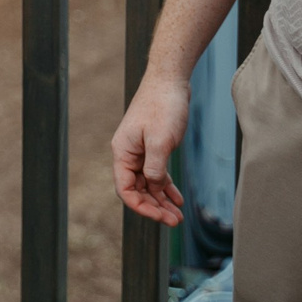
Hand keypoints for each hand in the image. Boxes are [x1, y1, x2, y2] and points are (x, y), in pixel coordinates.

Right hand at [112, 76, 188, 226]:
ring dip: (161, 200)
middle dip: (154, 207)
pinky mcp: (152, 146)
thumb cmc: (163, 106)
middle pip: (137, 190)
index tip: (160, 217)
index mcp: (123, 152)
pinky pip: (156, 173)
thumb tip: (154, 188)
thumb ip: (155, 167)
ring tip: (178, 216)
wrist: (170, 79)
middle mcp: (128, 153)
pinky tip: (178, 198)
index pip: (125, 189)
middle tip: (175, 221)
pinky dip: (166, 187)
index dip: (141, 207)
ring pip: (148, 183)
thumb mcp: (160, 140)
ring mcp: (140, 150)